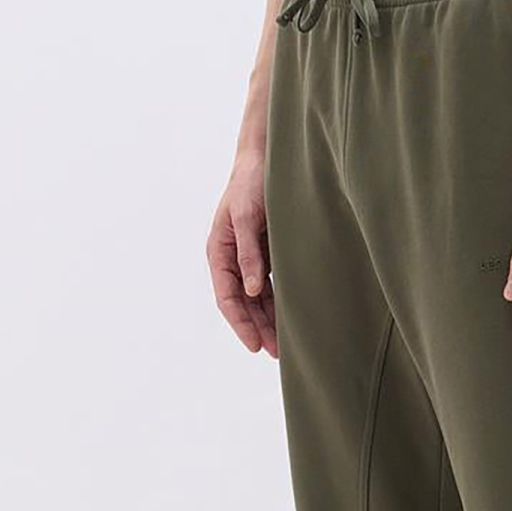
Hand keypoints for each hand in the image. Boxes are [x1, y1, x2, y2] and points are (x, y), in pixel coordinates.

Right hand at [209, 147, 276, 356]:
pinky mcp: (267, 250)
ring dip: (270, 319)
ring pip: (258, 296)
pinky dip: (279, 300)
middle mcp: (232, 257)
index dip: (240, 323)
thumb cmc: (252, 182)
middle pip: (243, 302)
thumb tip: (250, 290)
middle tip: (277, 353)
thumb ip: (249, 253)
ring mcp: (250, 255)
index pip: (227, 296)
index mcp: (219, 251)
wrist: (268, 157)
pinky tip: (292, 315)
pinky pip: (271, 283)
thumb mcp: (248, 216)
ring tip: (286, 343)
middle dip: (258, 328)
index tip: (255, 345)